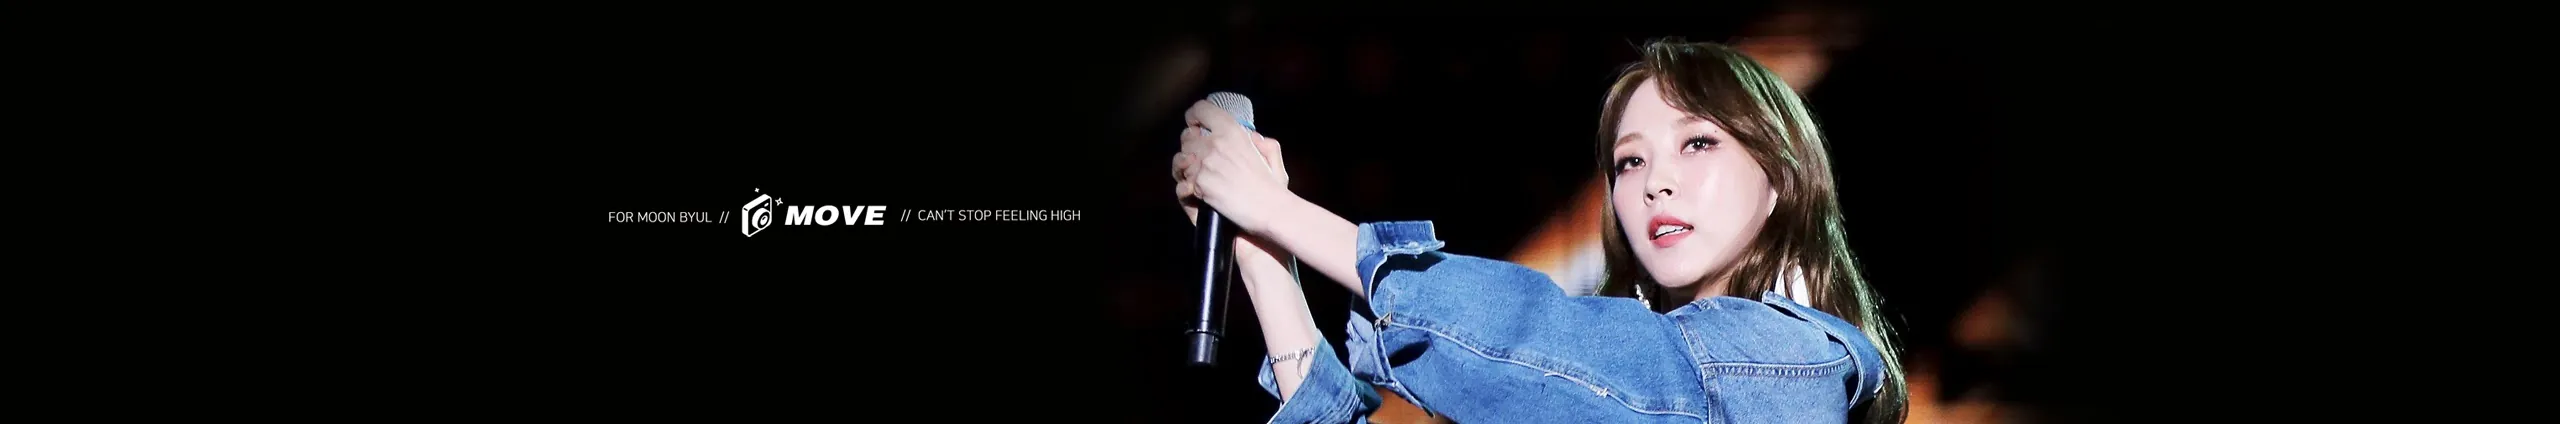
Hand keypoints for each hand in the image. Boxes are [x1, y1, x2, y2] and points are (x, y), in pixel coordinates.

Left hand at [1172, 100, 1290, 233]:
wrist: (1269, 210)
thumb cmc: (1272, 186)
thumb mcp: (1271, 153)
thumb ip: (1259, 140)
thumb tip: (1252, 137)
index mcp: (1232, 131)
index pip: (1201, 109)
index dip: (1194, 115)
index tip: (1196, 124)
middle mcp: (1215, 143)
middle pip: (1186, 137)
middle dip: (1190, 147)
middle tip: (1200, 157)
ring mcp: (1204, 164)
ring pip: (1180, 160)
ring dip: (1186, 168)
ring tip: (1198, 176)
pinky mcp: (1198, 184)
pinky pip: (1182, 181)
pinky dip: (1187, 187)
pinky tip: (1198, 191)